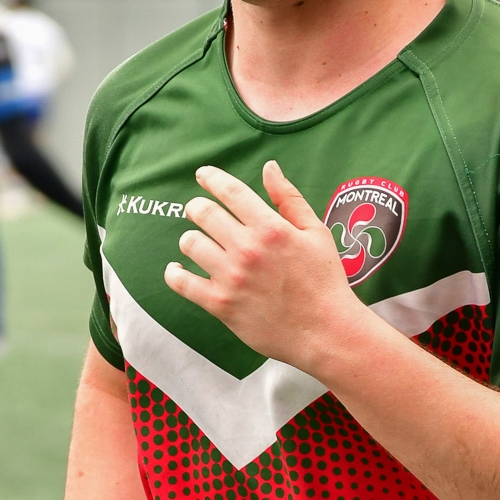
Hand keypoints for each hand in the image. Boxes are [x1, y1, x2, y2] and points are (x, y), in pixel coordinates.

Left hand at [164, 160, 365, 373]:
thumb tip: (269, 167)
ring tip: (199, 245)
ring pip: (190, 243)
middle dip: (198, 207)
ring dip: (191, 239)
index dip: (211, 178)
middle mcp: (248, 249)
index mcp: (271, 227)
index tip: (202, 175)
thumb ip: (289, 198)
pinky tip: (178, 270)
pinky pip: (182, 283)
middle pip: (202, 213)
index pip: (230, 191)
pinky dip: (174, 274)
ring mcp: (231, 277)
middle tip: (201, 212)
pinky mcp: (221, 305)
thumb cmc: (324, 281)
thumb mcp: (316, 232)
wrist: (325, 332)